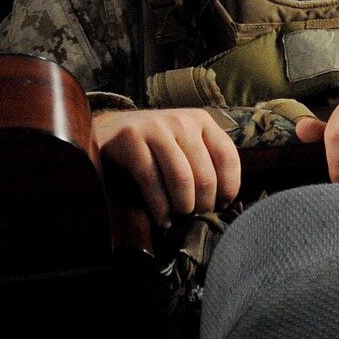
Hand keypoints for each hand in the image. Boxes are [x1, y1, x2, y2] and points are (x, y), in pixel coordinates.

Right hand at [95, 107, 242, 226]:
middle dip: (203, 205)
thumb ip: (206, 165)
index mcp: (202, 121)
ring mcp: (155, 127)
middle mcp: (181, 120)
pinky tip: (162, 218)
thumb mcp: (186, 146)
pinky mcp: (131, 138)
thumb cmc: (157, 148)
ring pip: (181, 179)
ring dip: (182, 207)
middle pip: (205, 175)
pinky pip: (152, 180)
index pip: (227, 158)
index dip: (228, 189)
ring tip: (179, 218)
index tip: (219, 207)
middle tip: (195, 218)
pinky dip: (159, 207)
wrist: (110, 130)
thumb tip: (226, 205)